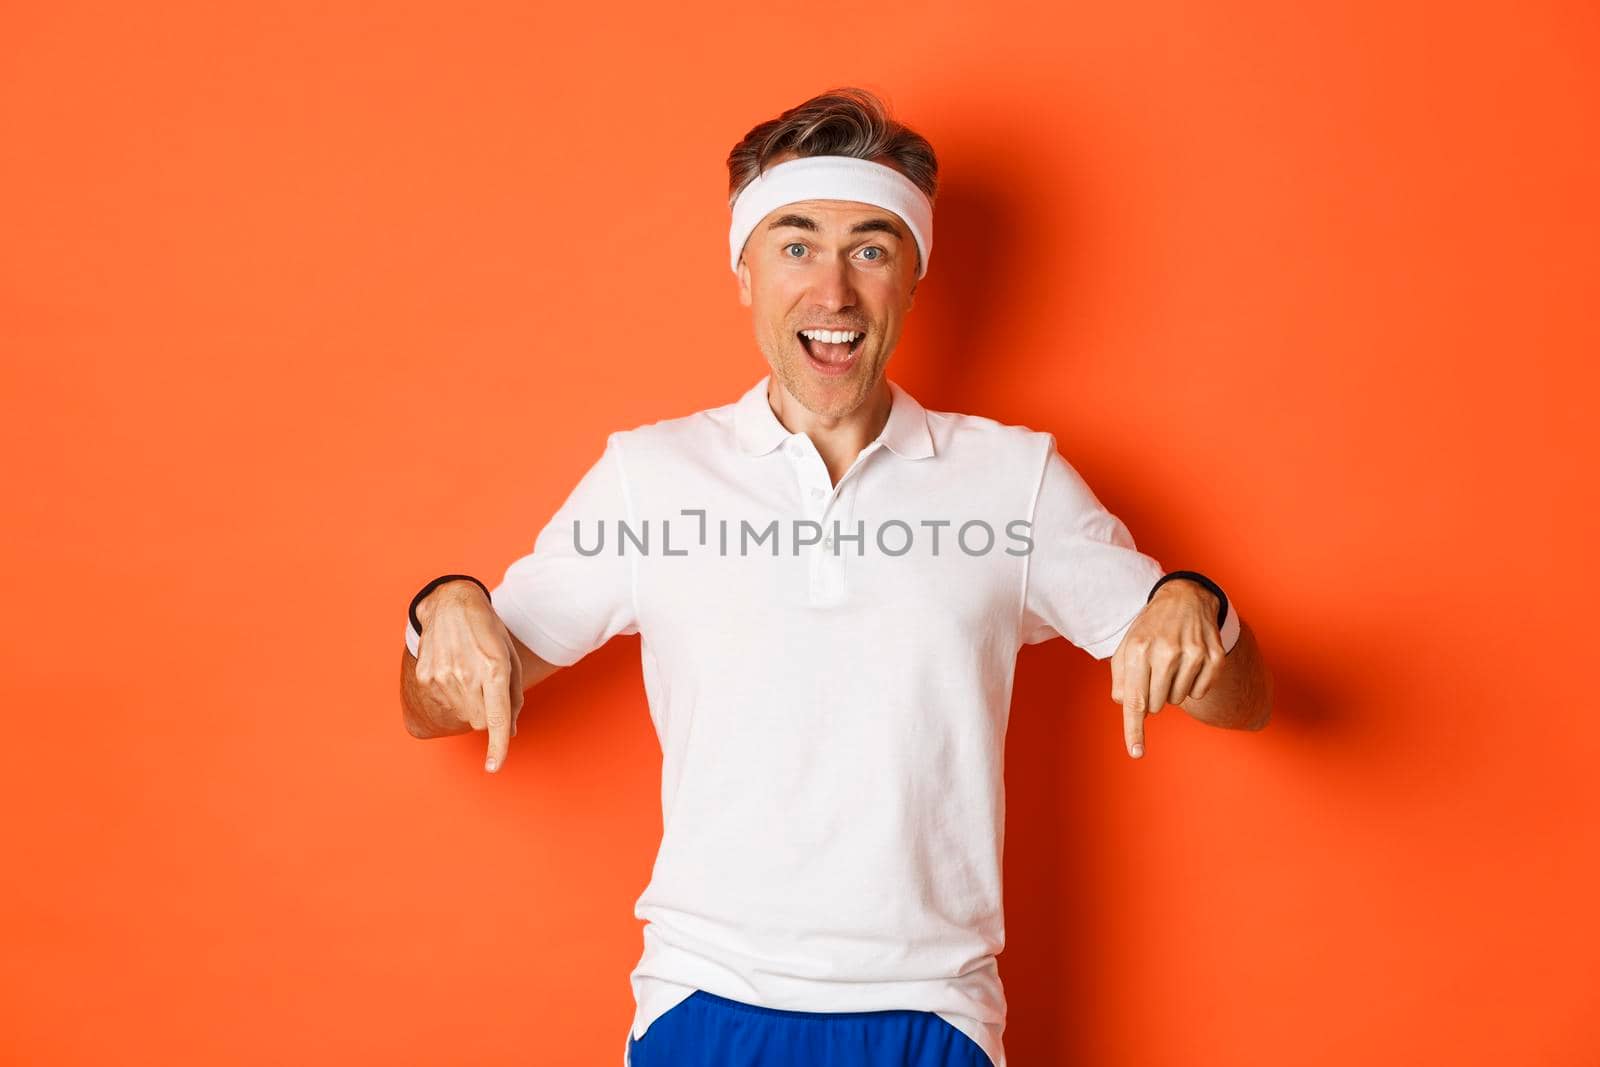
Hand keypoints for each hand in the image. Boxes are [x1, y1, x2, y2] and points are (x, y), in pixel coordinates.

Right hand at [412, 581, 525, 772]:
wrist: (451, 605)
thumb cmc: (488, 631)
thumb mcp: (510, 657)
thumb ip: (513, 697)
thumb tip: (509, 731)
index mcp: (494, 669)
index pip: (497, 717)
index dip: (498, 745)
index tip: (494, 767)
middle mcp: (467, 675)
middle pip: (480, 722)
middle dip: (488, 715)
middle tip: (487, 688)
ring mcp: (442, 677)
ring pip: (462, 716)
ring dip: (470, 705)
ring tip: (469, 674)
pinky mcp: (425, 677)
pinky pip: (443, 704)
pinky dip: (452, 698)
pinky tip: (453, 673)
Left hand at [1109, 581, 1225, 759]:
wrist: (1185, 598)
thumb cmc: (1150, 628)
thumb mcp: (1127, 646)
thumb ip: (1121, 679)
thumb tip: (1128, 706)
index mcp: (1139, 649)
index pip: (1134, 699)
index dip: (1134, 729)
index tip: (1136, 753)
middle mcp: (1166, 652)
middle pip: (1157, 705)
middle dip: (1153, 696)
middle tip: (1154, 672)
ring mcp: (1193, 654)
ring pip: (1178, 700)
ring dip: (1172, 689)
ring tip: (1172, 664)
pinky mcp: (1214, 657)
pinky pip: (1200, 692)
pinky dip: (1192, 685)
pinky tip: (1189, 664)